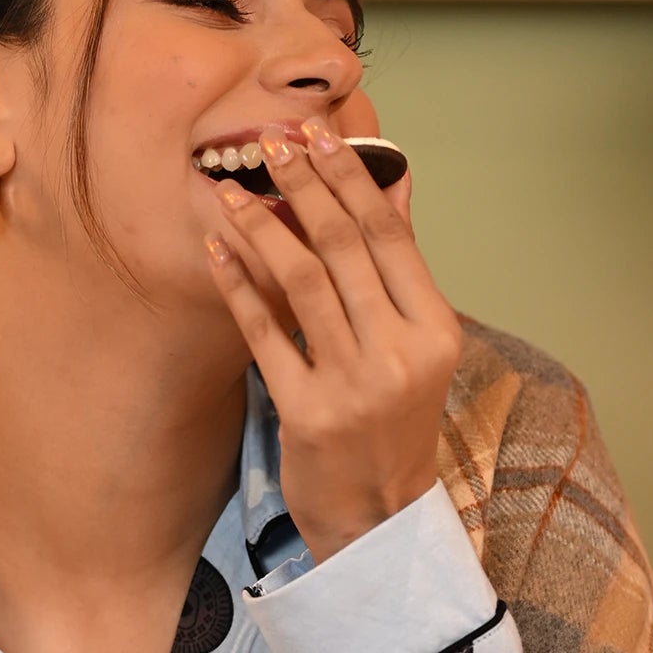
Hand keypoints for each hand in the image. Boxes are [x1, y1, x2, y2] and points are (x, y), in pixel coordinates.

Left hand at [204, 119, 463, 562]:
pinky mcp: (305, 413)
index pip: (389, 235)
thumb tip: (394, 182)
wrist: (378, 519)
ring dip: (260, 225)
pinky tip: (216, 249)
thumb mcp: (417, 347)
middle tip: (269, 139)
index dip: (351, 178)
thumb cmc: (394, 422)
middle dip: (303, 184)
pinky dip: (238, 285)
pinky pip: (263, 332)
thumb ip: (400, 270)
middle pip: (344, 247)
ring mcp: (353, 385)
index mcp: (436, 331)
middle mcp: (400, 353)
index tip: (319, 134)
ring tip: (230, 188)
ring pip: (300, 281)